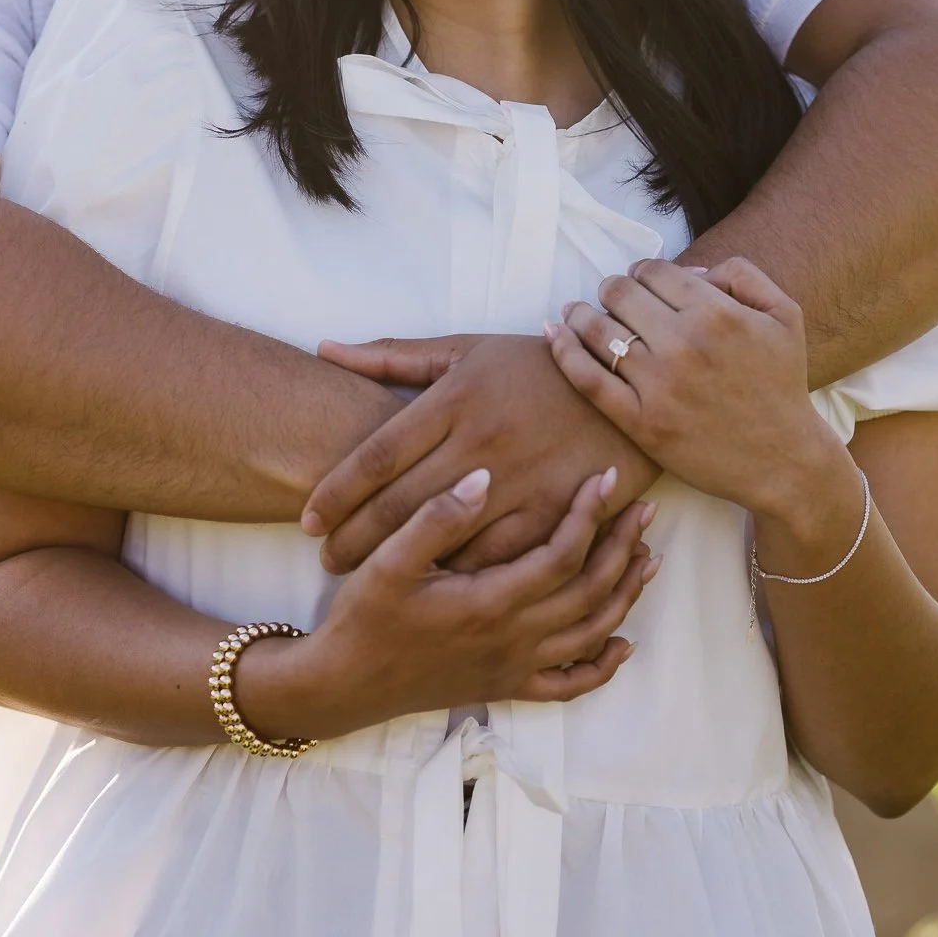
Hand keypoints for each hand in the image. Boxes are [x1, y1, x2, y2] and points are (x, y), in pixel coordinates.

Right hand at [241, 468, 656, 739]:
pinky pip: (568, 685)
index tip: (606, 477)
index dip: (589, 514)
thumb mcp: (389, 560)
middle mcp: (513, 639)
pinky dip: (602, 666)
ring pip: (590, 633)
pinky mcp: (505, 686)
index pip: (561, 554)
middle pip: (590, 591)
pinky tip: (621, 645)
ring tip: (647, 556)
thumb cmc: (364, 617)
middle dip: (622, 547)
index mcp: (490, 603)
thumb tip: (485, 476)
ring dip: (624, 595)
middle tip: (644, 507)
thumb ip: (438, 517)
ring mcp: (513, 667)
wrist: (344, 686)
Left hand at [303, 334, 658, 572]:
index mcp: (456, 398)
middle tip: (325, 560)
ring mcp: (521, 482)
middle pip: (400, 504)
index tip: (308, 519)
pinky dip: (460, 577)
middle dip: (354, 539)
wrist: (629, 383)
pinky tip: (431, 589)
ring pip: (444, 539)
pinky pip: (498, 558)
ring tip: (364, 579)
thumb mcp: (467, 350)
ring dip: (399, 565)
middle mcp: (482, 441)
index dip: (336, 492)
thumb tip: (325, 347)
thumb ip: (394, 355)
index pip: (378, 453)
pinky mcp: (555, 514)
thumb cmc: (538, 367)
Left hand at [547, 256, 838, 518]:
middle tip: (612, 298)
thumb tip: (691, 268)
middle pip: (620, 294)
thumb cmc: (782, 385)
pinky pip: (588, 379)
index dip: (641, 271)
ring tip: (574, 313)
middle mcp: (683, 344)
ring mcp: (658, 385)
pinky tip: (554, 334)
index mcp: (716, 313)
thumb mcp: (784, 316)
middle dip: (612, 289)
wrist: (783, 461)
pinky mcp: (641, 422)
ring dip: (580, 314)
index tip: (639, 282)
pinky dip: (564, 351)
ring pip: (598, 330)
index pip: (653, 271)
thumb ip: (742, 275)